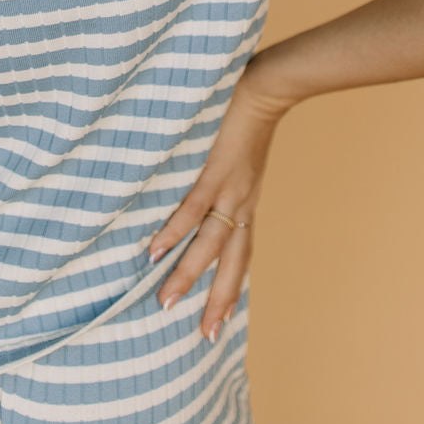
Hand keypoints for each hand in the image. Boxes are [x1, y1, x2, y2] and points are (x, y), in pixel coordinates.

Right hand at [147, 63, 295, 341]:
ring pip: (209, 245)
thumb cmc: (248, 114)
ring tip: (165, 303)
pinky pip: (191, 210)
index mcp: (246, 202)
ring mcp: (229, 190)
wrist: (269, 87)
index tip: (220, 322)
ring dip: (187, 275)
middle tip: (205, 336)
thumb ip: (223, 173)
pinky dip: (173, 232)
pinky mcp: (215, 172)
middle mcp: (242, 204)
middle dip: (218, 301)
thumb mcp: (240, 156)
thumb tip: (199, 183)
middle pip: (232, 264)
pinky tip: (154, 251)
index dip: (230, 288)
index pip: (240, 256)